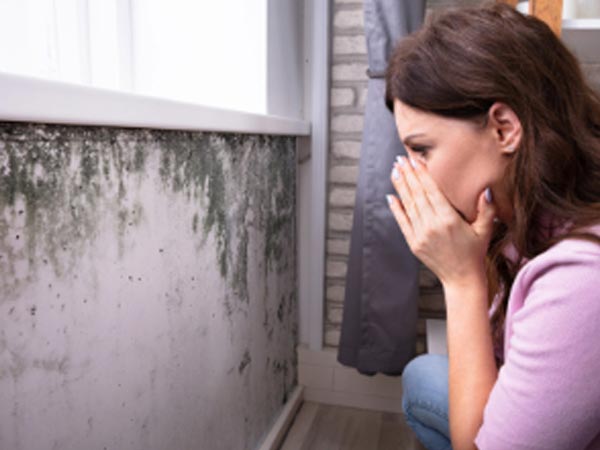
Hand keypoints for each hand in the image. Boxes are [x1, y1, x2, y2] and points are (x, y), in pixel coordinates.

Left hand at [386, 155, 495, 287]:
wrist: (462, 278)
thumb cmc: (475, 252)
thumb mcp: (485, 230)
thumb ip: (486, 209)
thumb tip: (485, 189)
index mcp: (449, 220)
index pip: (432, 191)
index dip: (422, 174)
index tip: (415, 160)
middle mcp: (432, 226)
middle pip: (417, 194)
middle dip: (408, 175)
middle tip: (400, 159)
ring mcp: (420, 235)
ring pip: (408, 205)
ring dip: (400, 187)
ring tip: (395, 171)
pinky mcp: (413, 243)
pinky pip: (402, 222)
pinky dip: (396, 208)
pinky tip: (391, 196)